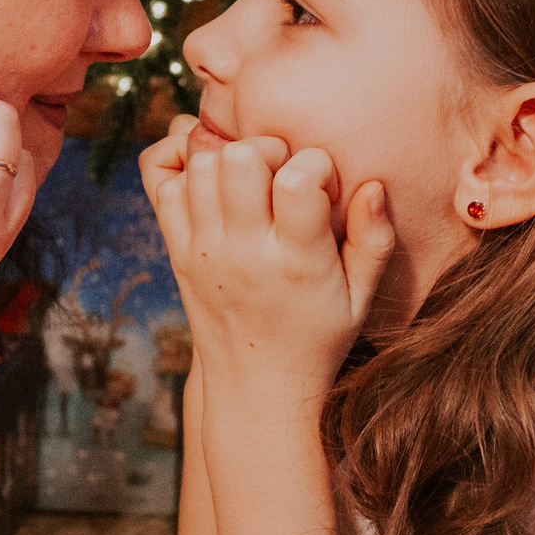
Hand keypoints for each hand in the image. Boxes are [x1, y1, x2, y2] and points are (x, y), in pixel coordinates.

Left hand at [140, 116, 393, 395]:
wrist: (256, 386)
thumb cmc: (318, 337)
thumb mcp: (361, 298)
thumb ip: (374, 239)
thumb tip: (372, 185)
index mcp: (296, 262)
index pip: (295, 181)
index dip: (316, 164)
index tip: (325, 186)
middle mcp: (243, 251)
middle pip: (239, 159)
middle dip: (268, 148)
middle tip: (283, 174)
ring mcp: (203, 249)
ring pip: (200, 164)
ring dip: (229, 156)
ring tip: (252, 180)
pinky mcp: (177, 249)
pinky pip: (160, 181)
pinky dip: (182, 165)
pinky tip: (212, 180)